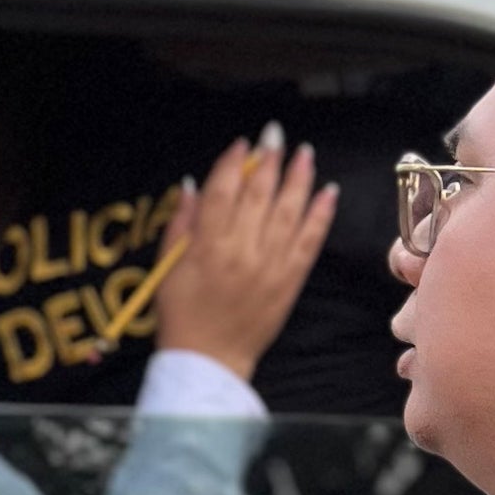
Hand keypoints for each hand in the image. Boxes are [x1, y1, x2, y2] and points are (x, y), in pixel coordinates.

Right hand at [152, 124, 339, 381]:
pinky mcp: (290, 279)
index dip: (232, 165)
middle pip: (258, 195)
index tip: (241, 145)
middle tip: (276, 135)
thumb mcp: (167, 270)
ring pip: (289, 211)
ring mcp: (270, 265)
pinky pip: (309, 240)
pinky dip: (320, 214)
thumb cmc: (181, 316)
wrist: (209, 359)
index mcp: (207, 247)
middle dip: (268, 161)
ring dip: (299, 179)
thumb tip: (192, 185)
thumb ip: (179, 226)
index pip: (222, 193)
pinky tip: (328, 192)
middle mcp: (242, 251)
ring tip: (304, 154)